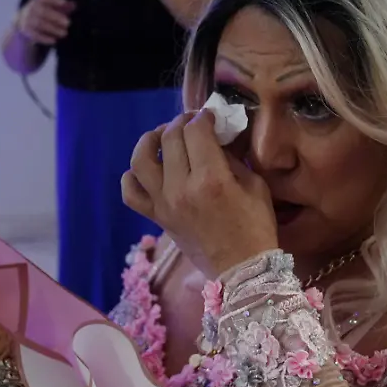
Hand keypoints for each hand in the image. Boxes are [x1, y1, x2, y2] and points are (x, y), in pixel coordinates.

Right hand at [16, 0, 75, 45]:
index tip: (65, 3)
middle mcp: (31, 8)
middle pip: (43, 12)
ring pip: (40, 24)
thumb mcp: (52, 7)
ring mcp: (27, 19)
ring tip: (64, 33)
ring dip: (53, 29)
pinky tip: (55, 40)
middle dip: (56, 17)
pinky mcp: (26, 30)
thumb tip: (74, 5)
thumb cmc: (44, 13)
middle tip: (68, 23)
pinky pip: (36, 35)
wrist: (23, 22)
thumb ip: (63, 6)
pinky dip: (45, 38)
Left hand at [122, 111, 279, 277]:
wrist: (241, 270)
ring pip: (140, 160)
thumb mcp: (254, 185)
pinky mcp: (156, 217)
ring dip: (150, 141)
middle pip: (169, 138)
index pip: (195, 131)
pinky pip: (130, 193)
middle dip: (181, 123)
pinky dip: (132, 177)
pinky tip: (147, 170)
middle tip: (192, 124)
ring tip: (163, 137)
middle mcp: (180, 189)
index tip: (211, 117)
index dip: (203, 116)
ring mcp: (163, 204)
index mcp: (210, 179)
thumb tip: (216, 137)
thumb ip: (232, 157)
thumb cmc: (255, 227)